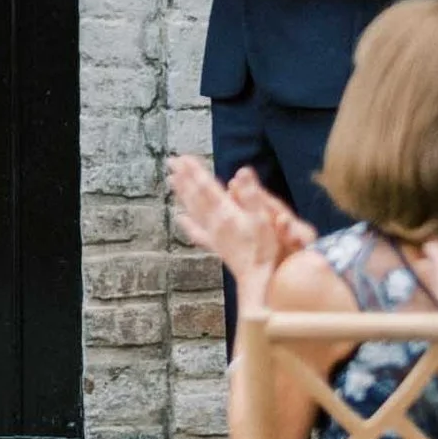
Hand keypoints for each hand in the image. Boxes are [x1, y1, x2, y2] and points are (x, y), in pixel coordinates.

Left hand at [169, 154, 313, 292]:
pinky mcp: (216, 247)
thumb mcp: (264, 220)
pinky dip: (187, 223)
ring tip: (171, 180)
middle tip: (171, 162)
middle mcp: (215, 222)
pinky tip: (180, 218)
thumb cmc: (266, 250)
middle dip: (183, 177)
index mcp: (226, 213)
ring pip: (192, 209)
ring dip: (182, 193)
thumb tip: (242, 171)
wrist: (261, 281)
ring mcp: (213, 235)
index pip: (205, 186)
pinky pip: (197, 232)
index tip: (182, 157)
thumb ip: (252, 195)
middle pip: (195, 195)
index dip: (194, 171)